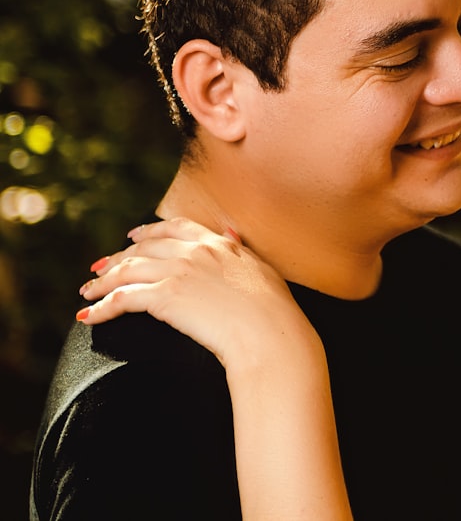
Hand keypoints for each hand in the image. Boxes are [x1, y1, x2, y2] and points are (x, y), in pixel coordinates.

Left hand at [77, 217, 317, 371]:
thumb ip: (241, 251)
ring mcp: (178, 272)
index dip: (150, 230)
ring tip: (88, 293)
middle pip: (145, 247)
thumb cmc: (273, 310)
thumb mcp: (261, 270)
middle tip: (100, 267)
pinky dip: (102, 307)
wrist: (268, 332)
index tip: (134, 236)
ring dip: (102, 282)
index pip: (176, 227)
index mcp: (218, 244)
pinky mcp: (164, 297)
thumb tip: (231, 233)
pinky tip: (90, 316)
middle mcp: (195, 252)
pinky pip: (122, 298)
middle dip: (118, 257)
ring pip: (128, 270)